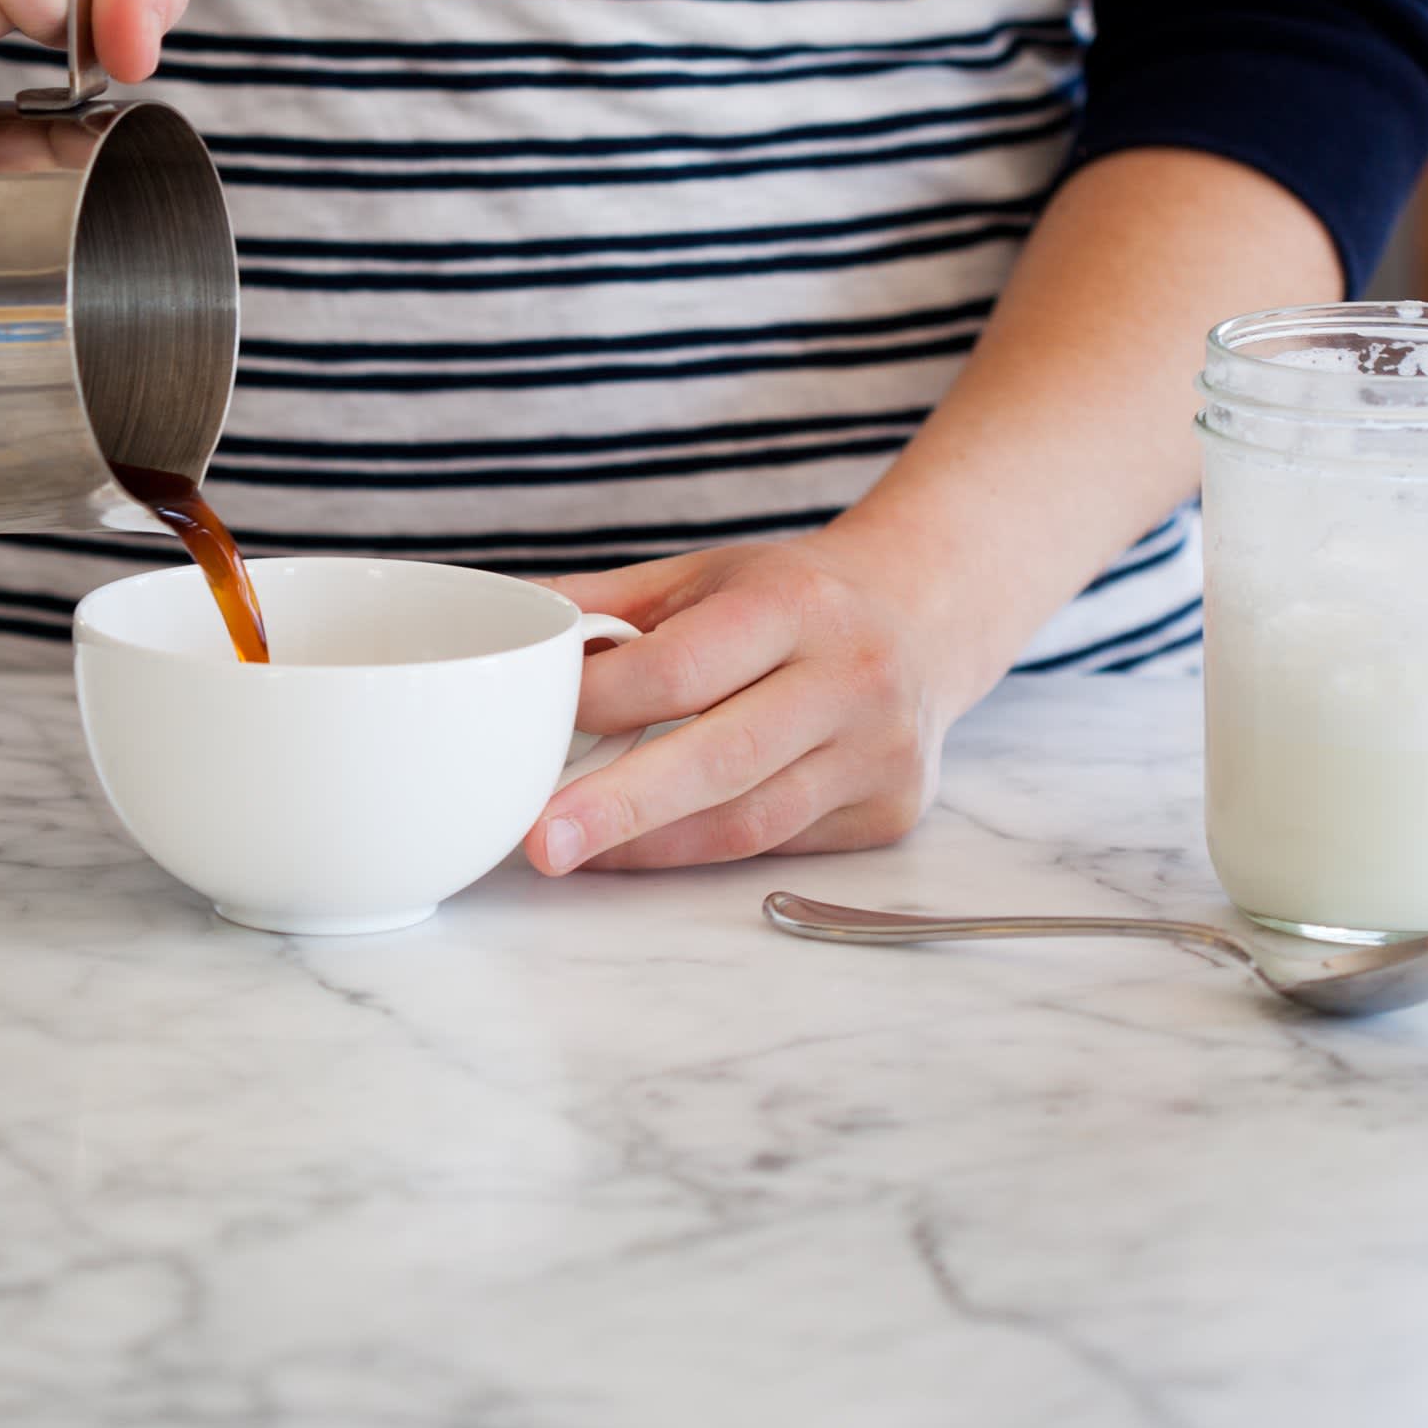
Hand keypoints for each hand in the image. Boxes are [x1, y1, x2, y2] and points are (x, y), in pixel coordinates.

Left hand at [524, 531, 997, 874]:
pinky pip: (775, 845)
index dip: (601, 704)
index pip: (683, 667)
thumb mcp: (704, 574)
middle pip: (720, 757)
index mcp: (796, 604)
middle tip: (539, 842)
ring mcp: (879, 753)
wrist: (925, 615)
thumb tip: (502, 625)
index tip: (531, 729)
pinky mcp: (888, 812)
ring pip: (748, 821)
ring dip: (650, 844)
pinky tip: (642, 848)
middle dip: (620, 806)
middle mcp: (851, 678)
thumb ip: (605, 605)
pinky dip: (698, 850)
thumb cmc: (793, 596)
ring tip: (573, 853)